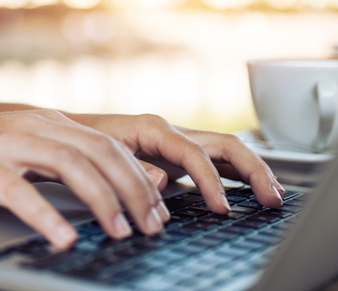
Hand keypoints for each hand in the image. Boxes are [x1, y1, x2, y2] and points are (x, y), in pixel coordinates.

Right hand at [0, 110, 169, 248]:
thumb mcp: (24, 151)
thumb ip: (60, 164)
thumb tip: (107, 191)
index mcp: (49, 124)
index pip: (109, 146)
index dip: (140, 177)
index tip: (159, 210)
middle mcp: (35, 126)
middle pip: (99, 152)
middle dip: (133, 190)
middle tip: (151, 225)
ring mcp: (7, 143)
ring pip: (69, 165)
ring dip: (102, 200)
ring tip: (119, 231)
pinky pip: (19, 191)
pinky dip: (46, 215)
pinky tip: (63, 237)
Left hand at [74, 114, 284, 212]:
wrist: (64, 132)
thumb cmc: (80, 142)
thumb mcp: (101, 155)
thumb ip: (133, 167)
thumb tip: (164, 180)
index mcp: (152, 128)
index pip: (195, 153)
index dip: (212, 181)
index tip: (222, 209)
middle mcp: (169, 131)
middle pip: (225, 144)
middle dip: (253, 171)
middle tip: (271, 199)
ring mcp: (176, 141)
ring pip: (226, 150)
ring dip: (253, 171)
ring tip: (273, 196)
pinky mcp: (176, 154)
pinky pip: (216, 159)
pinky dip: (237, 173)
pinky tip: (252, 190)